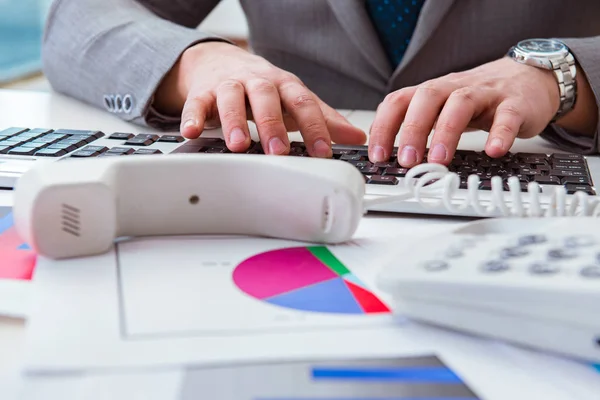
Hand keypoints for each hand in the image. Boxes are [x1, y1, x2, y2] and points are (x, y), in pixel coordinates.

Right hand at [154, 42, 365, 156]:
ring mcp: (229, 86)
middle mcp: (257, 83)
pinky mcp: (202, 92)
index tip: (323, 152)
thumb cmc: (263, 87)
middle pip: (266, 98)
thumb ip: (322, 118)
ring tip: (238, 145)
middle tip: (278, 151)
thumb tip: (356, 137)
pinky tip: (191, 131)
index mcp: (284, 86)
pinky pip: (196, 103)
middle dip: (272, 125)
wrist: (221, 61)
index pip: (303, 104)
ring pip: (231, 98)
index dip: (314, 127)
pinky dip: (192, 116)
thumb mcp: (294, 99)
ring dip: (234, 121)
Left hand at [368, 57, 562, 166]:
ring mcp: (486, 93)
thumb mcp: (441, 108)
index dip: (384, 127)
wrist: (528, 78)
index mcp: (432, 91)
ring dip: (446, 132)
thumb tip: (388, 159)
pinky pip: (507, 116)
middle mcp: (454, 88)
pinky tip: (493, 151)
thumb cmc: (478, 100)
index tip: (377, 156)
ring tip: (439, 160)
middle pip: (427, 98)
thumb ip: (417, 126)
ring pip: (461, 104)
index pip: (398, 101)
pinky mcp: (516, 103)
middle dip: (413, 130)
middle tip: (407, 161)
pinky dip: (500, 133)